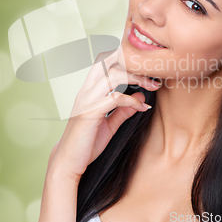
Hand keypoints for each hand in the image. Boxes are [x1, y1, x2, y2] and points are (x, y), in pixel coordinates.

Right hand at [47, 46, 160, 180]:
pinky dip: (132, 101)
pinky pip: (115, 98)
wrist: (68, 162)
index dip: (124, 58)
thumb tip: (140, 96)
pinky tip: (142, 107)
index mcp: (88, 90)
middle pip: (107, 61)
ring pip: (113, 75)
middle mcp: (85, 91)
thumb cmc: (85, 144)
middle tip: (154, 72)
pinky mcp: (90, 113)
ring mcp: (87, 100)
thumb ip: (123, 110)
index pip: (104, 61)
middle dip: (132, 61)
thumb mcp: (109, 124)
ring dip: (136, 77)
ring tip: (152, 86)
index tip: (145, 67)